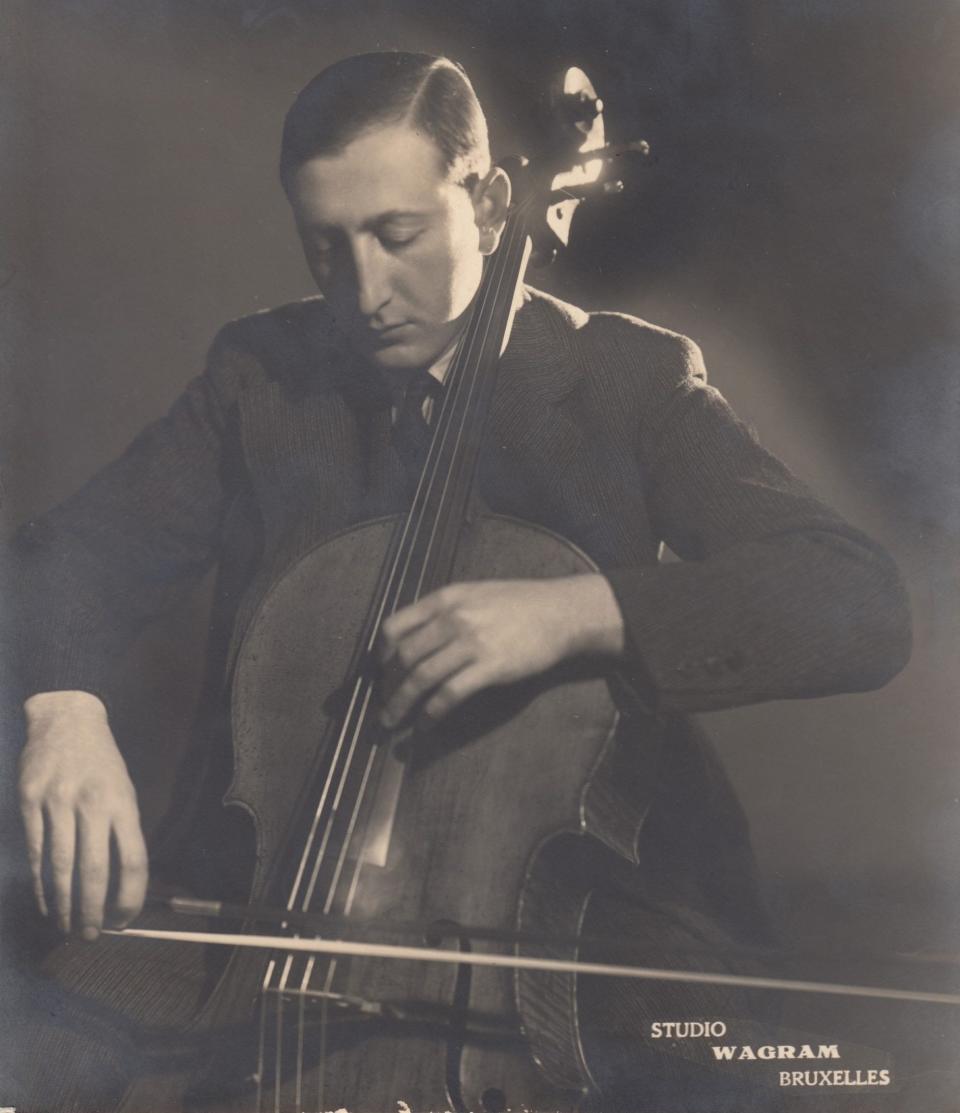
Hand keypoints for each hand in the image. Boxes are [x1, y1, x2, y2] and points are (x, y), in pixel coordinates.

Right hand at [18, 691, 148, 940]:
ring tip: (69, 928)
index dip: (131, 896)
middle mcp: (93, 803)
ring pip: (60, 867)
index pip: (133, 860)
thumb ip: (122, 833)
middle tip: (93, 936)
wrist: (67, 719)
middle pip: (94, 870)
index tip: (126, 920)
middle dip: (94, 910)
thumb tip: (123, 887)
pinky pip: (35, 852)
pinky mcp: (30, 801)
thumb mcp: (124, 791)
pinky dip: (41, 885)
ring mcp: (58, 802)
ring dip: (65, 905)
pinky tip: (48, 904)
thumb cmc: (102, 764)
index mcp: (124, 803)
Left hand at [378, 574, 623, 727]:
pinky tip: (426, 723)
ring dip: (401, 704)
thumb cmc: (520, 603)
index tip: (379, 670)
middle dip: (388, 684)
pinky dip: (431, 713)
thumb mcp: (475, 593)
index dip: (381, 653)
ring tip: (391, 721)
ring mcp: (471, 643)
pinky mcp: (490, 668)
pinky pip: (449, 694)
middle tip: (385, 702)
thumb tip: (416, 636)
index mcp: (445, 599)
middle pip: (405, 657)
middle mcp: (453, 619)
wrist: (561, 612)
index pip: (395, 626)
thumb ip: (445, 610)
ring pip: (421, 678)